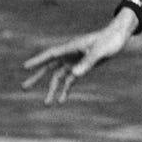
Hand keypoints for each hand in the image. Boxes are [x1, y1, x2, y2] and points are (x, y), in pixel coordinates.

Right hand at [22, 11, 137, 104]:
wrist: (118, 37)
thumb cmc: (109, 41)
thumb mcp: (99, 52)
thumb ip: (88, 62)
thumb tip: (74, 75)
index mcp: (71, 48)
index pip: (50, 55)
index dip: (37, 61)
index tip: (24, 67)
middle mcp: (69, 55)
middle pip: (49, 67)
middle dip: (37, 78)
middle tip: (23, 87)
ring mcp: (75, 61)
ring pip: (59, 77)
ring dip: (53, 89)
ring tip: (47, 104)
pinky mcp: (82, 67)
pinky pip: (70, 80)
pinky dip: (66, 89)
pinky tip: (61, 100)